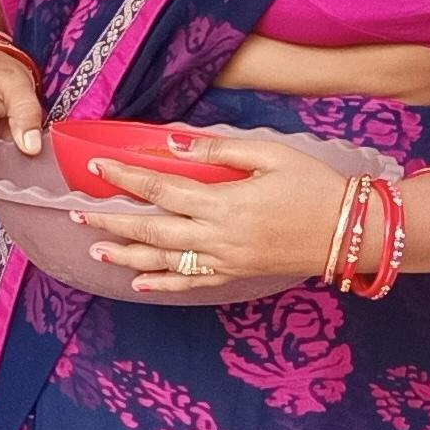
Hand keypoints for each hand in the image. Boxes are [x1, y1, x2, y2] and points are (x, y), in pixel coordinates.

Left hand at [76, 135, 348, 292]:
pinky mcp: (236, 274)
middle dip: (110, 221)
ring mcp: (225, 260)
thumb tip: (171, 144)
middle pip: (150, 229)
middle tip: (77, 214)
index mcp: (223, 202)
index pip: (160, 188)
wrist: (352, 230)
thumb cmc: (314, 186)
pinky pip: (191, 283)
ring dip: (126, 255)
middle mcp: (218, 237)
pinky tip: (138, 282)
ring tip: (95, 248)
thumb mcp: (269, 154)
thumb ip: (216, 151)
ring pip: (164, 261)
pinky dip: (161, 284)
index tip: (96, 168)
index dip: (124, 178)